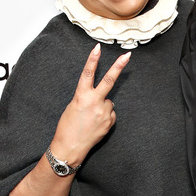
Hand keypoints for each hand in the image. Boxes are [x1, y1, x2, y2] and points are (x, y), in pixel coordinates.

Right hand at [49, 44, 129, 165]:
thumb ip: (88, 97)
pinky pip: (110, 113)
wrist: (70, 148)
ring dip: (102, 106)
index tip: (97, 47)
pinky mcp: (110, 121)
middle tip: (128, 55)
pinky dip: (104, 116)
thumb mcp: (73, 106)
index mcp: (81, 96)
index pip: (87, 74)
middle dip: (119, 66)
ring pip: (108, 102)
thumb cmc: (67, 126)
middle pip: (109, 80)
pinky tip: (95, 124)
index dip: (92, 60)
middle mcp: (94, 102)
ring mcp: (104, 112)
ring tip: (90, 118)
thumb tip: (103, 97)